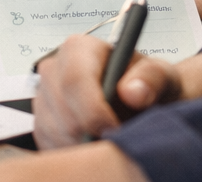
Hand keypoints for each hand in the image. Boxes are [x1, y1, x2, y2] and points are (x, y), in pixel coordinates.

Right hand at [33, 40, 201, 149]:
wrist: (142, 101)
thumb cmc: (148, 84)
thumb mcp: (161, 76)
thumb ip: (151, 78)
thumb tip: (132, 91)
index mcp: (79, 49)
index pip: (75, 80)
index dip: (93, 110)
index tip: (115, 130)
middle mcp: (54, 69)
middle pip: (62, 112)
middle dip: (91, 132)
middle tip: (118, 138)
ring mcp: (43, 97)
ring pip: (55, 132)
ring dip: (83, 144)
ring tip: (109, 138)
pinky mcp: (41, 123)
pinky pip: (49, 145)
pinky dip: (72, 152)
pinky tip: (93, 143)